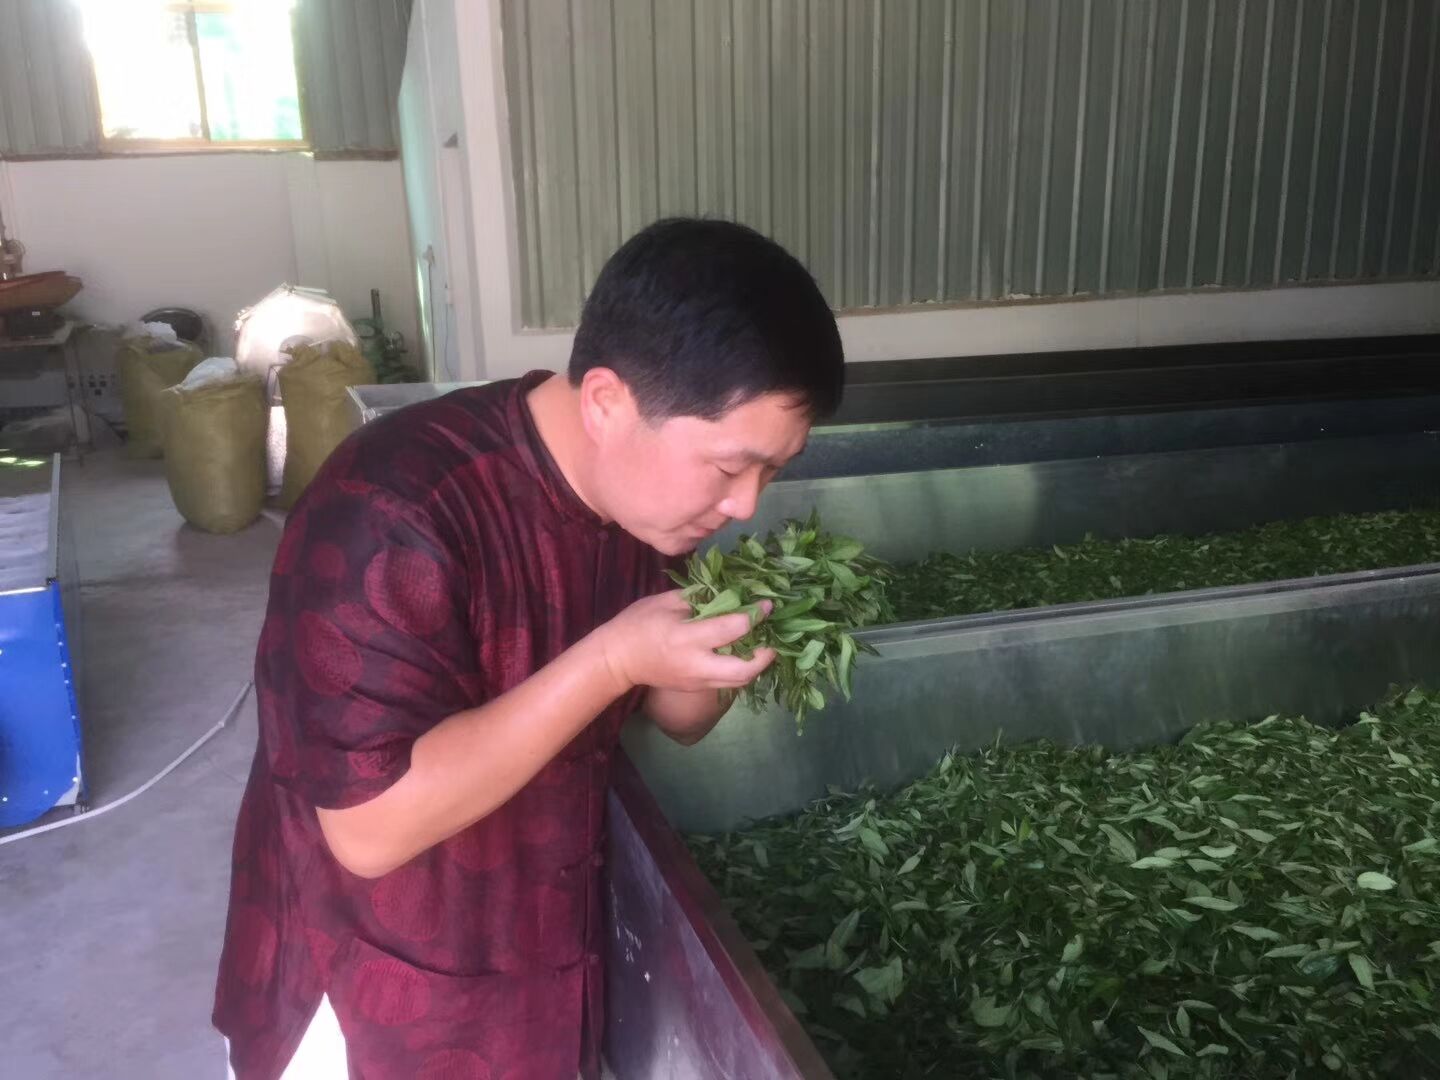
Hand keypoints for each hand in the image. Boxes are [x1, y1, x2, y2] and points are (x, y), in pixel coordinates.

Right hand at [597, 590, 775, 694]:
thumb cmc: (638, 624)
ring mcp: (697, 680)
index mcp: (687, 637)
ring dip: (758, 666)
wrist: (617, 661)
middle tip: (775, 637)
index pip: (731, 629)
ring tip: (765, 646)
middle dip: (766, 655)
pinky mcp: (697, 688)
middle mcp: (696, 664)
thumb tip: (729, 590)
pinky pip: (728, 683)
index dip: (754, 616)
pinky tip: (746, 654)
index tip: (767, 604)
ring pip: (739, 682)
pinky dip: (742, 670)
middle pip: (743, 670)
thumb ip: (699, 597)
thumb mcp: (665, 601)